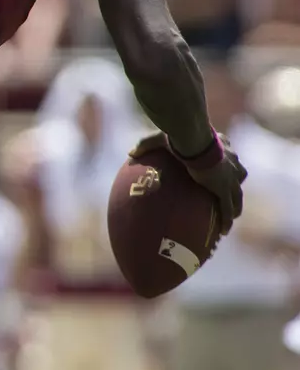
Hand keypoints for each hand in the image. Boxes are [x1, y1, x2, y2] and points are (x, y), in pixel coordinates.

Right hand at [131, 131, 246, 225]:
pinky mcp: (223, 189)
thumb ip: (146, 144)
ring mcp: (230, 177)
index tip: (223, 170)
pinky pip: (228, 209)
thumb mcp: (159, 138)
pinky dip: (227, 220)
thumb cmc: (178, 138)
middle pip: (239, 175)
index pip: (227, 155)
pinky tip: (224, 231)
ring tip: (231, 217)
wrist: (193, 143)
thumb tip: (130, 152)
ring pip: (237, 195)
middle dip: (236, 185)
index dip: (227, 163)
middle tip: (230, 194)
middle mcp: (231, 162)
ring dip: (236, 206)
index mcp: (220, 146)